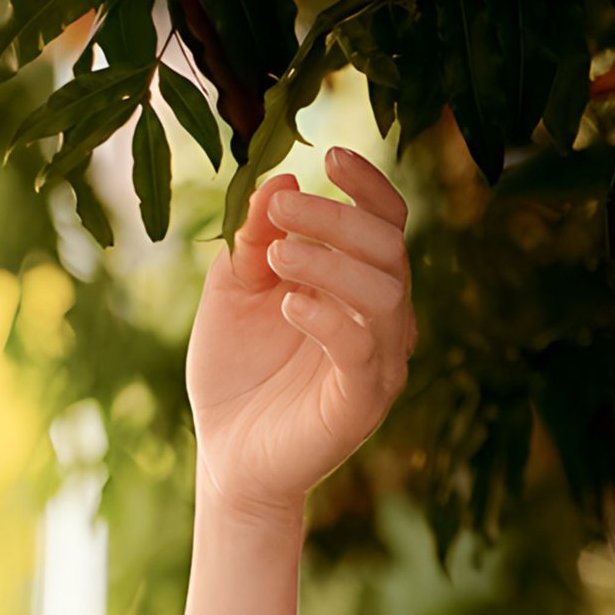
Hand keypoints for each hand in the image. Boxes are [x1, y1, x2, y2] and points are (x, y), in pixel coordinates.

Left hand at [186, 146, 412, 527]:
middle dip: (336, 218)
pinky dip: (326, 319)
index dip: (367, 185)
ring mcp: (378, 361)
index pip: (386, 222)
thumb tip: (280, 182)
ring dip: (332, 262)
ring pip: (385, 293)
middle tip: (284, 209)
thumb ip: (252, 242)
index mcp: (358, 284)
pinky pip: (361, 350)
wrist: (226, 459)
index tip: (330, 156)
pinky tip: (287, 305)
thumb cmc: (235, 374)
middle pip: (388, 247)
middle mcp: (381, 318)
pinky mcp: (362, 403)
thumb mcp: (232, 294)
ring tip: (278, 255)